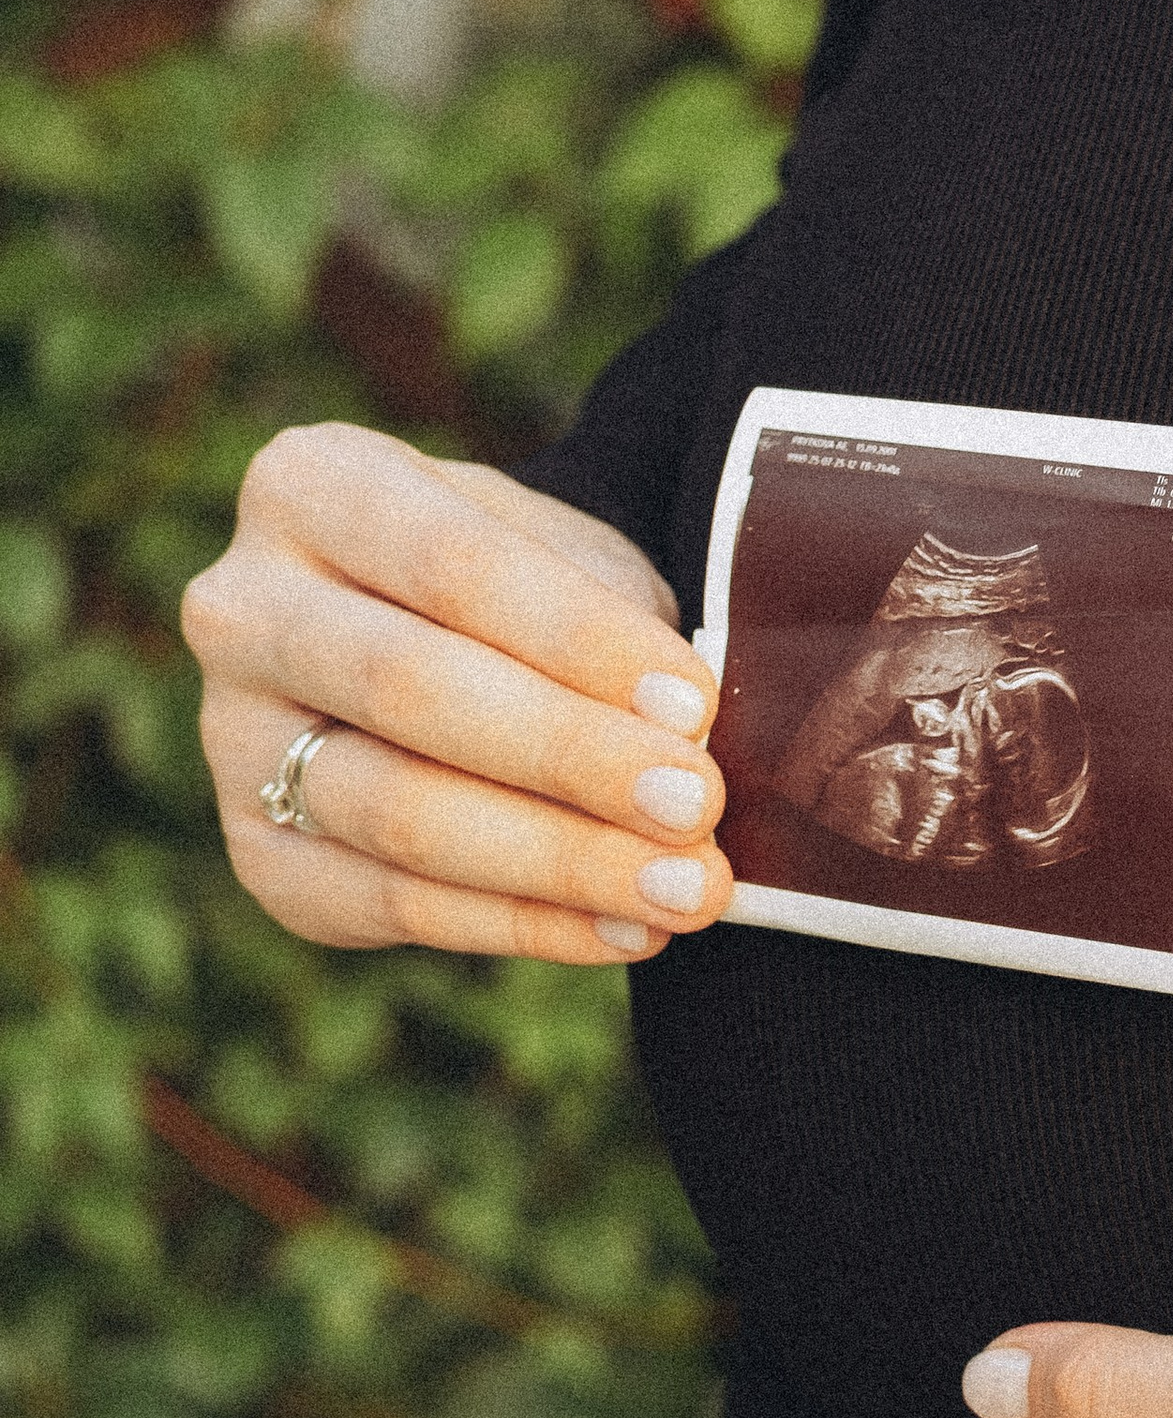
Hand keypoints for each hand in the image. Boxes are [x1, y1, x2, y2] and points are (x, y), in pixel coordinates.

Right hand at [182, 422, 732, 961]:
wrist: (442, 646)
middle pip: (409, 688)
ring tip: (684, 888)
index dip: (578, 640)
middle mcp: (243, 607)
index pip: (452, 564)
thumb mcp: (567, 557)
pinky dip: (522, 925)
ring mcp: (231, 739)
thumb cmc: (522, 588)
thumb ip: (610, 626)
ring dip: (557, 861)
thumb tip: (684, 737)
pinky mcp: (259, 854)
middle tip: (695, 806)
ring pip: (396, 812)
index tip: (693, 704)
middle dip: (569, 756)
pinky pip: (391, 905)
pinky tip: (623, 930)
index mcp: (313, 487)